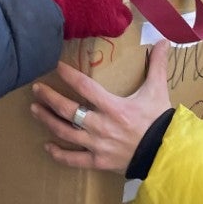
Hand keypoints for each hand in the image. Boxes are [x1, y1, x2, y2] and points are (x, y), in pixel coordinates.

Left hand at [31, 42, 173, 174]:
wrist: (167, 155)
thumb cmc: (160, 122)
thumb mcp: (158, 91)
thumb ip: (158, 65)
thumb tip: (164, 41)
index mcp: (113, 107)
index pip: (85, 86)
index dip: (68, 75)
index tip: (55, 66)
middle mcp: (101, 125)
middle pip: (67, 110)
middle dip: (49, 98)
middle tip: (36, 89)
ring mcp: (98, 145)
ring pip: (65, 132)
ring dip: (47, 120)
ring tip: (35, 110)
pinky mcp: (98, 162)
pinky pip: (74, 160)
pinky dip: (59, 154)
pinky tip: (48, 146)